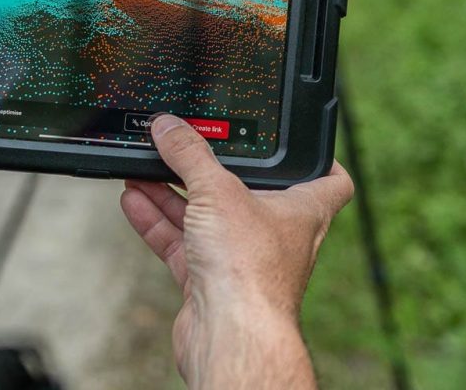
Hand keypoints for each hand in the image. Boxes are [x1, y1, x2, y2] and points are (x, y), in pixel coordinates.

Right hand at [120, 116, 352, 389]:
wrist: (230, 338)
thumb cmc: (250, 270)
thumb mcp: (217, 190)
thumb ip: (190, 154)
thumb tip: (170, 126)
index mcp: (302, 208)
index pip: (330, 179)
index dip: (317, 157)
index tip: (294, 140)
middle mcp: (277, 233)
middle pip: (250, 191)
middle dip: (216, 171)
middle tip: (189, 145)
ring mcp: (243, 258)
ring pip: (209, 216)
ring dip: (176, 192)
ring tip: (146, 166)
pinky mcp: (212, 281)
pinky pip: (183, 243)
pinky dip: (159, 221)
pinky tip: (135, 200)